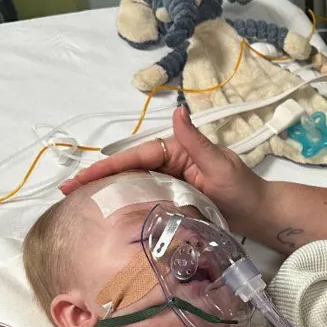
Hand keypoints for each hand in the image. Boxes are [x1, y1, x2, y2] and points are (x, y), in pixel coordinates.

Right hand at [60, 107, 265, 223]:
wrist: (259, 214)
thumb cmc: (243, 190)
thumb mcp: (220, 165)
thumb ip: (196, 142)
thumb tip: (178, 112)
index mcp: (179, 150)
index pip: (138, 156)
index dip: (109, 165)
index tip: (83, 177)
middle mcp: (172, 163)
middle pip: (129, 169)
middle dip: (99, 178)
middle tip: (67, 192)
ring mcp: (172, 182)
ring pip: (134, 184)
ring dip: (108, 191)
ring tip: (78, 203)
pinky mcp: (174, 200)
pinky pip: (145, 199)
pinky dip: (125, 203)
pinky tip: (107, 213)